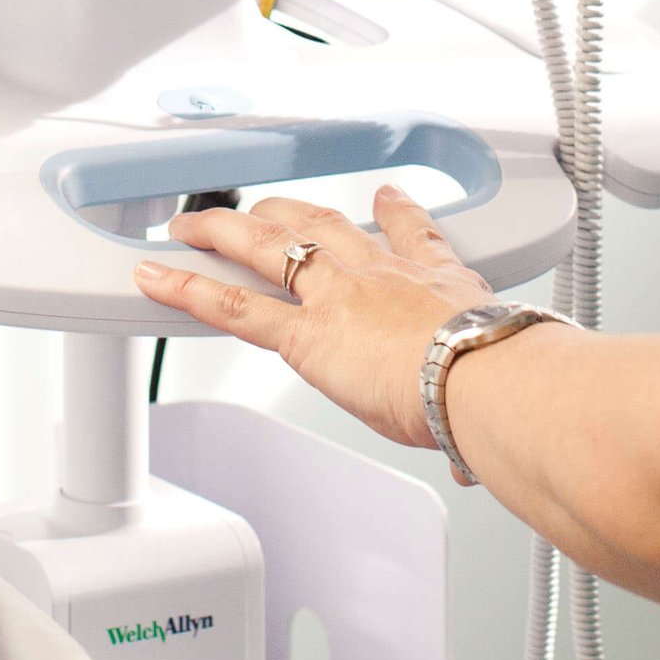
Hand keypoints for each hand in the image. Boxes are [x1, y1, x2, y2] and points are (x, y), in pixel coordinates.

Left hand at [132, 185, 501, 451]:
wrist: (482, 377)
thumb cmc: (499, 380)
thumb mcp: (502, 369)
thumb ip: (469, 410)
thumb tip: (468, 459)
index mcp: (434, 281)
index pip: (411, 235)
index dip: (394, 213)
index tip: (385, 200)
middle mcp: (379, 274)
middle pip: (322, 224)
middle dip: (287, 212)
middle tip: (263, 208)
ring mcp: (336, 296)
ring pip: (266, 247)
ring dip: (222, 230)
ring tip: (191, 225)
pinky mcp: (304, 333)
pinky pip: (232, 305)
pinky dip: (188, 287)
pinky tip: (157, 275)